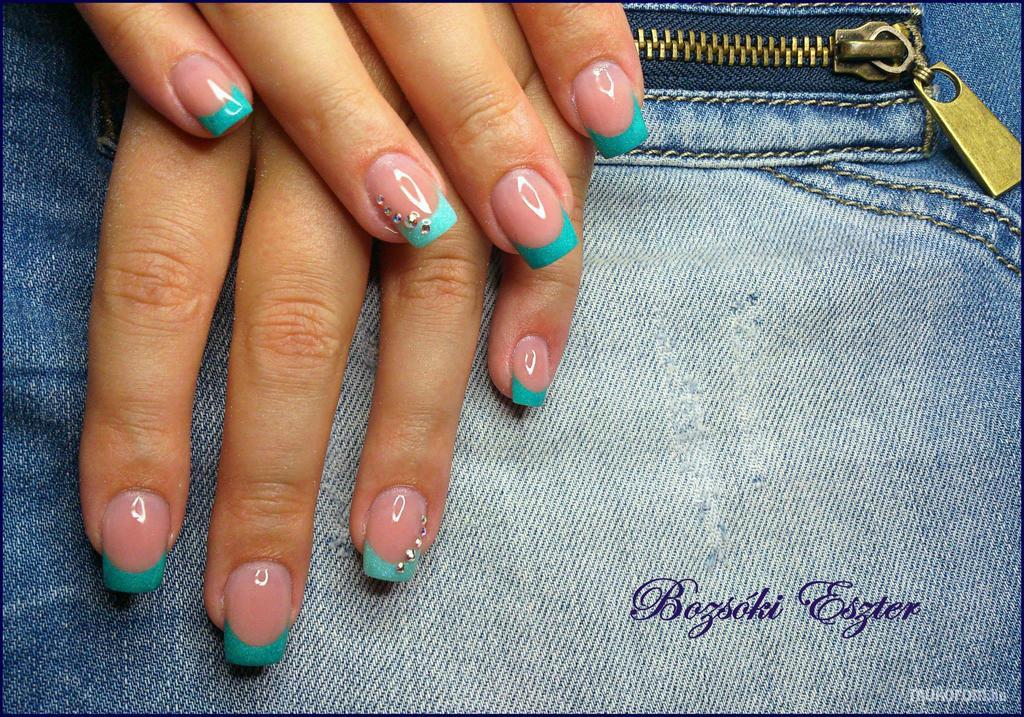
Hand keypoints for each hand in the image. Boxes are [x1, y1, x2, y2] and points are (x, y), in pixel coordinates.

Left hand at [79, 4, 593, 665]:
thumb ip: (163, 59)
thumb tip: (184, 129)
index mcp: (211, 70)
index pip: (159, 271)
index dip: (146, 416)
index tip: (136, 549)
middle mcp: (318, 86)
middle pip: (296, 302)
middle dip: (275, 466)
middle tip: (265, 604)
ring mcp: (435, 71)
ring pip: (432, 259)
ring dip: (416, 401)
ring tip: (397, 529)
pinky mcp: (528, 26)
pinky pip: (550, 199)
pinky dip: (552, 277)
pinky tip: (531, 375)